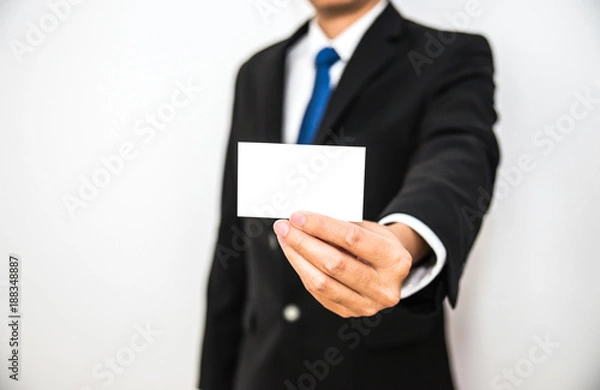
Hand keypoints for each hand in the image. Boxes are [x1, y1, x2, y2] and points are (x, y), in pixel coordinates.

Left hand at [273, 211, 427, 317]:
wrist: (392, 271)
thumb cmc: (378, 245)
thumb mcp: (370, 229)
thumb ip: (341, 228)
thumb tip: (304, 223)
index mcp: (395, 260)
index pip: (351, 239)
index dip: (321, 226)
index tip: (298, 216)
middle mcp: (384, 287)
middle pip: (333, 264)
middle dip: (303, 242)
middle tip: (284, 227)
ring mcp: (367, 305)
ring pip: (321, 282)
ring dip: (297, 258)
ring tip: (286, 240)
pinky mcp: (349, 312)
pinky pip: (318, 292)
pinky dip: (302, 271)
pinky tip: (295, 256)